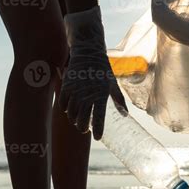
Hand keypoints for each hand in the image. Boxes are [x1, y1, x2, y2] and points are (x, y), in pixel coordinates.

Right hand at [59, 7, 127, 139]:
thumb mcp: (112, 83)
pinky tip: (69, 111)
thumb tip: (125, 114)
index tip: (97, 137)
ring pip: (71, 113)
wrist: (87, 51)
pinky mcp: (66, 85)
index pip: (99, 116)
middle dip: (83, 127)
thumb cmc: (102, 69)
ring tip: (78, 121)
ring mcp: (76, 90)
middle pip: (82, 118)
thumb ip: (118, 99)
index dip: (98, 129)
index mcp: (101, 94)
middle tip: (85, 129)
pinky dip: (65, 110)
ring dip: (74, 119)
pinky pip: (63, 103)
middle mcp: (88, 93)